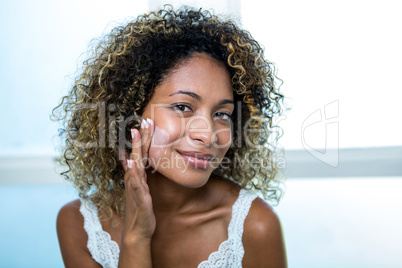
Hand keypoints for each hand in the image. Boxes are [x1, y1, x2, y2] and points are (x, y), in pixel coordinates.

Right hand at [120, 118, 155, 241]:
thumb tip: (131, 160)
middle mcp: (134, 178)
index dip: (143, 138)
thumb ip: (135, 173)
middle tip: (144, 120)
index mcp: (136, 175)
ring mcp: (135, 186)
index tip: (147, 122)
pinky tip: (132, 163)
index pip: (140, 153)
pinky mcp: (138, 197)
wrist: (137, 230)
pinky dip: (133, 172)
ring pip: (135, 163)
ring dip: (135, 148)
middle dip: (141, 137)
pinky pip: (135, 183)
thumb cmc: (140, 209)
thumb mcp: (139, 188)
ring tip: (136, 133)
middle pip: (137, 153)